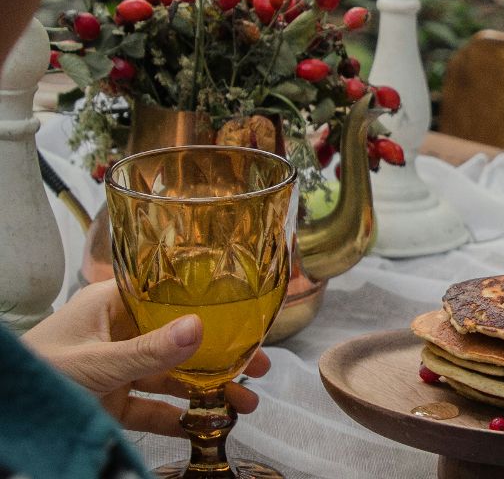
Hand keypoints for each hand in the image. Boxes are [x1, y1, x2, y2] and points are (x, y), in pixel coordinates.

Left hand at [21, 281, 270, 437]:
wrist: (3, 416)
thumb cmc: (37, 371)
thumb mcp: (95, 361)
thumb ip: (148, 351)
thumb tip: (201, 328)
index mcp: (113, 304)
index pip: (172, 296)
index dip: (212, 305)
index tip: (249, 318)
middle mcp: (121, 333)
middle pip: (181, 339)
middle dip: (221, 355)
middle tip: (260, 366)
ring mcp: (118, 369)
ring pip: (174, 376)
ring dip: (208, 390)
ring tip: (244, 403)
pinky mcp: (113, 403)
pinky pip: (153, 409)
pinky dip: (180, 419)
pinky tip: (205, 427)